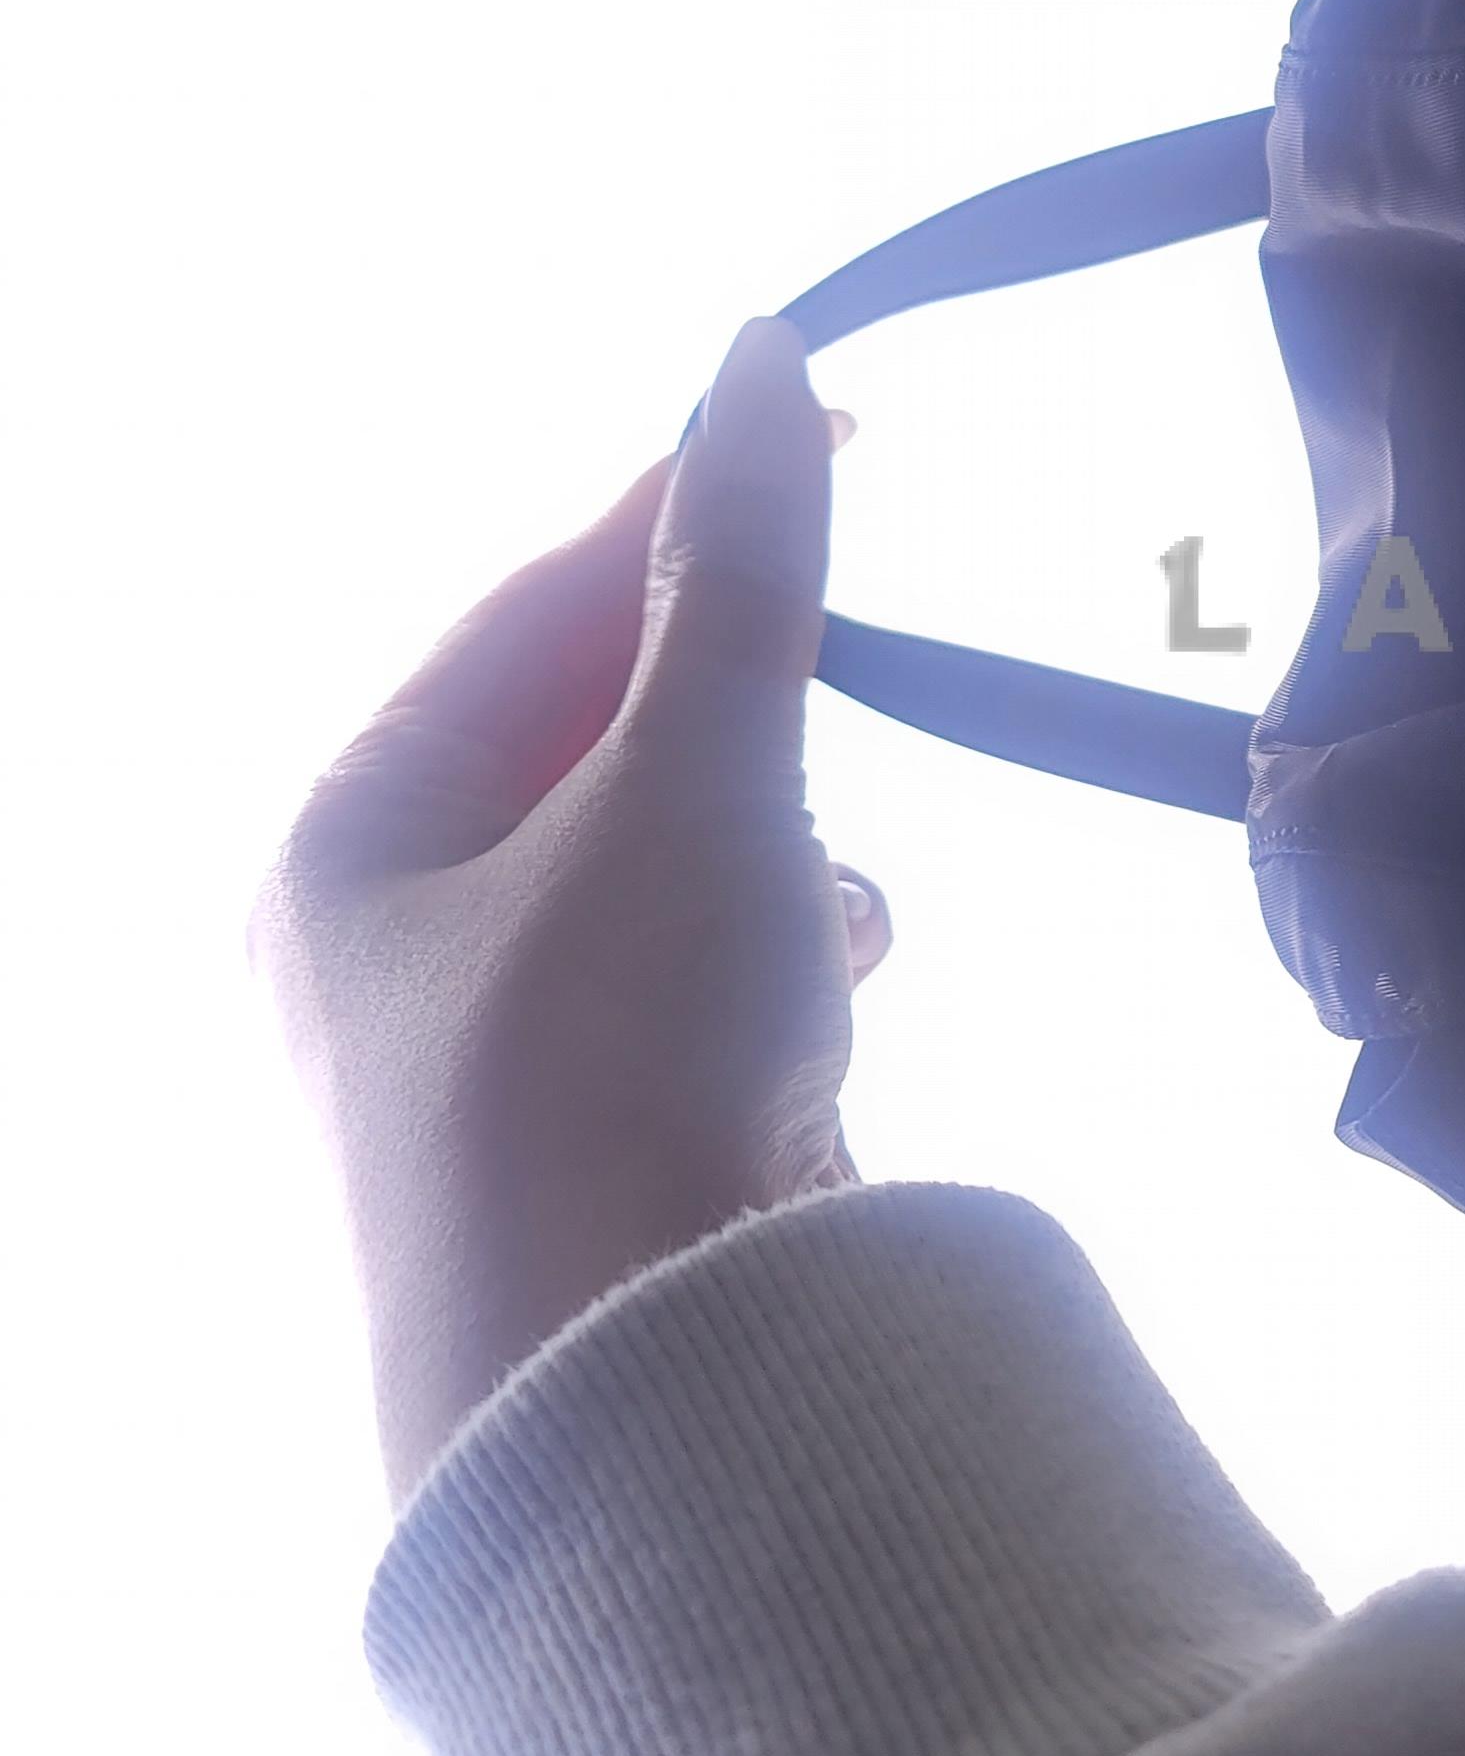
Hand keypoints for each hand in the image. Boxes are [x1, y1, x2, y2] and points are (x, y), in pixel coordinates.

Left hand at [261, 319, 889, 1495]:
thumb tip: (756, 357)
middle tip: (837, 693)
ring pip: (651, 877)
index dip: (675, 512)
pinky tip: (832, 995)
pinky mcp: (588, 1163)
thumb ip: (742, 574)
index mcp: (337, 849)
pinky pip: (689, 997)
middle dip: (736, 719)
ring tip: (834, 897)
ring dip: (768, 854)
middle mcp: (375, 958)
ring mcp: (479, 1074)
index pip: (519, 616)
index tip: (829, 425)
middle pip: (583, 748)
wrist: (640, 1398)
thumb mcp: (698, 780)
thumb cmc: (614, 1062)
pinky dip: (772, 967)